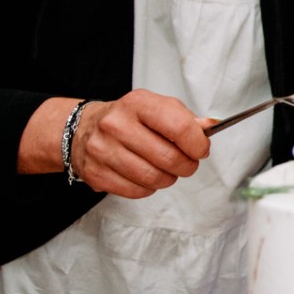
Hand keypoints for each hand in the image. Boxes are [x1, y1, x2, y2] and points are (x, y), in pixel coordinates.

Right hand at [69, 90, 210, 197]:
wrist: (83, 128)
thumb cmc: (128, 118)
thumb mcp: (155, 107)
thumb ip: (184, 118)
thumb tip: (211, 127)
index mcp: (138, 103)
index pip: (179, 127)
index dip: (197, 143)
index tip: (202, 150)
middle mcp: (116, 124)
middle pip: (167, 157)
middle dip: (186, 165)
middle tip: (188, 164)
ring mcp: (102, 150)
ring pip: (152, 177)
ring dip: (168, 179)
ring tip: (169, 172)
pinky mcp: (95, 173)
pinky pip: (135, 191)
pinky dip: (148, 188)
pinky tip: (147, 177)